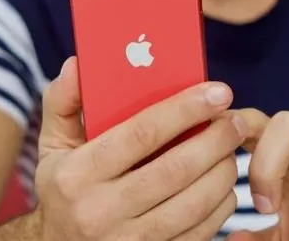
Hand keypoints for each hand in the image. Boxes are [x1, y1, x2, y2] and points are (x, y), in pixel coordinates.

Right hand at [34, 57, 247, 240]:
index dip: (185, 110)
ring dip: (223, 172)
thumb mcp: (53, 146)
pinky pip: (197, 232)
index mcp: (77, 174)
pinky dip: (219, 206)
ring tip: (233, 148)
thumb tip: (78, 64)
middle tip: (235, 119)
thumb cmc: (63, 189)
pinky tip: (224, 184)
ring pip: (193, 204)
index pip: (141, 134)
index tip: (217, 92)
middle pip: (176, 170)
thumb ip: (62, 102)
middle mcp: (101, 211)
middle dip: (215, 140)